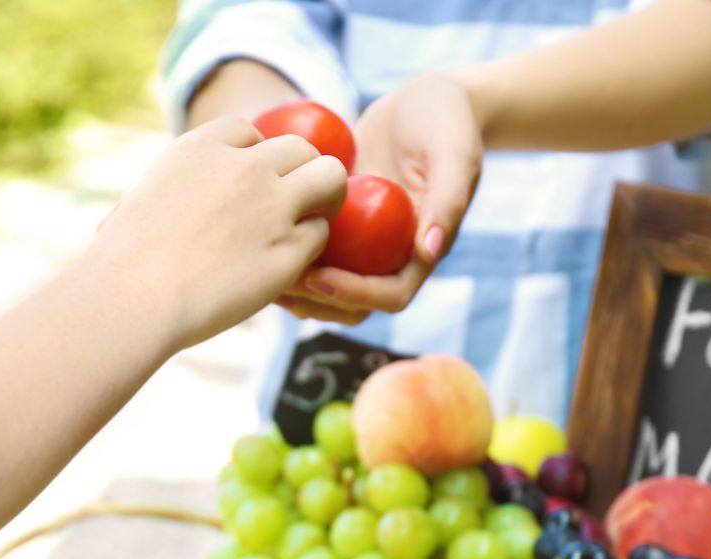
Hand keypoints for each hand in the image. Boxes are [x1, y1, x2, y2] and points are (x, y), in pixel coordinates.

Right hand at [93, 116, 346, 348]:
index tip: (249, 186)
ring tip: (310, 227)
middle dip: (301, 173)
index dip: (255, 158)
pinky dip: (310, 249)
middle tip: (295, 206)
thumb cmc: (123, 263)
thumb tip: (146, 208)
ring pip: (329, 179)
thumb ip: (167, 192)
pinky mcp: (288, 251)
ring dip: (324, 201)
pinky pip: (319, 236)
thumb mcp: (139, 202)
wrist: (133, 299)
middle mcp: (245, 167)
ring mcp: (272, 207)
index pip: (249, 131)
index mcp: (203, 146)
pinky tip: (290, 268)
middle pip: (300, 148)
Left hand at [277, 72, 482, 322]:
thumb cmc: (445, 121)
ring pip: (327, 288)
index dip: (354, 295)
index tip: (319, 277)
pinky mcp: (340, 228)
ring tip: (260, 269)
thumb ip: (448, 199)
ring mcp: (363, 247)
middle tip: (279, 281)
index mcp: (420, 253)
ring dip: (296, 289)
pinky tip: (256, 240)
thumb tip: (428, 251)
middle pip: (352, 305)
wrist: (425, 101)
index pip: (390, 297)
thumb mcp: (454, 153)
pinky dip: (286, 254)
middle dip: (316, 300)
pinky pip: (311, 253)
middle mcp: (389, 258)